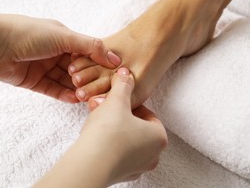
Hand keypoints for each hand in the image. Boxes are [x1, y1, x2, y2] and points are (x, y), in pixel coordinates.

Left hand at [0, 13, 120, 101]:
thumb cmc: (29, 34)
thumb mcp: (66, 37)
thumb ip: (91, 47)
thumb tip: (114, 58)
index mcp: (64, 38)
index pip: (87, 52)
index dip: (98, 62)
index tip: (111, 72)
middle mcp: (55, 52)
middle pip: (78, 68)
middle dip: (88, 77)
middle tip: (100, 87)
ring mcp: (44, 67)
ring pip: (66, 81)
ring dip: (77, 88)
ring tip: (87, 96)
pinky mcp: (34, 81)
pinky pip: (53, 89)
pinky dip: (64, 94)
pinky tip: (75, 98)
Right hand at [82, 68, 167, 183]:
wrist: (90, 164)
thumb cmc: (109, 132)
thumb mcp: (117, 101)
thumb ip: (123, 86)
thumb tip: (125, 74)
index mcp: (159, 137)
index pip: (147, 114)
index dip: (131, 105)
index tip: (117, 102)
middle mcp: (153, 155)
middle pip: (137, 128)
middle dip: (121, 117)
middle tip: (106, 110)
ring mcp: (138, 168)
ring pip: (127, 142)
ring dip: (114, 131)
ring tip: (98, 123)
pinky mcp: (121, 176)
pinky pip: (117, 156)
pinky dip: (109, 146)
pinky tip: (95, 139)